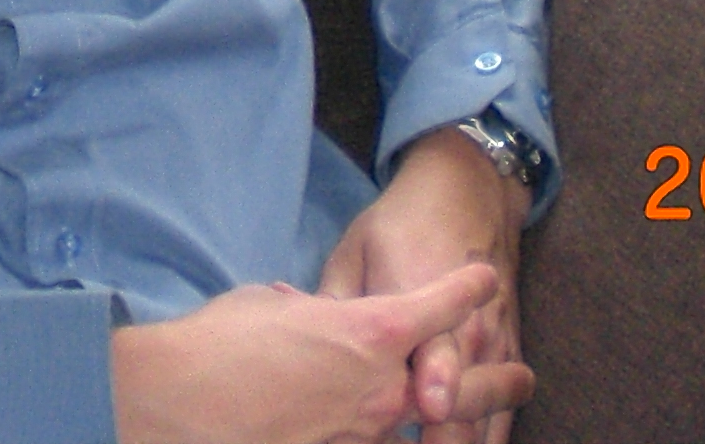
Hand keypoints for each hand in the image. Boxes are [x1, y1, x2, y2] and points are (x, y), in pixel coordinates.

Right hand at [110, 263, 507, 443]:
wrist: (181, 407)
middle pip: (459, 385)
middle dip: (497, 378)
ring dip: (457, 427)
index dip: (465, 288)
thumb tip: (308, 317)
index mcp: (369, 331)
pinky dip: (395, 439)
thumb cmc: (220, 344)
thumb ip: (307, 313)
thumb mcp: (270, 306)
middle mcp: (381, 387)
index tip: (483, 277)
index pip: (437, 304)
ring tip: (480, 425)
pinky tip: (402, 437)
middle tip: (523, 375)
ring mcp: (364, 435)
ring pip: (426, 431)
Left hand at [315, 128, 531, 443]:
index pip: (438, 352)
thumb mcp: (356, 252)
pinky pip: (506, 413)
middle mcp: (467, 327)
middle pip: (468, 401)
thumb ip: (334, 304)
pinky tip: (459, 442)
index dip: (436, 384)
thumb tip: (298, 338)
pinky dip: (486, 434)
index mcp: (422, 300)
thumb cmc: (399, 224)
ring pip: (490, 415)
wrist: (466, 194)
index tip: (428, 407)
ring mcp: (493, 344)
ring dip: (464, 438)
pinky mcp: (509, 352)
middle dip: (445, 434)